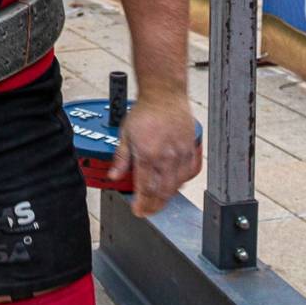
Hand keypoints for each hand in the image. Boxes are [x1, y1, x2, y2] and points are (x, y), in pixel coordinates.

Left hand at [110, 92, 201, 216]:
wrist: (164, 93)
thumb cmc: (145, 111)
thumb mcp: (125, 135)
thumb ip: (121, 159)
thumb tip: (114, 176)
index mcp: (148, 154)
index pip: (146, 188)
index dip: (142, 204)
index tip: (138, 211)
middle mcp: (167, 156)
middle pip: (163, 191)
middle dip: (155, 205)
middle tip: (148, 211)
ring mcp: (182, 153)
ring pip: (178, 184)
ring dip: (168, 196)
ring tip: (159, 201)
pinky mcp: (192, 147)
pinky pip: (191, 171)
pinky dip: (184, 181)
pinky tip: (176, 184)